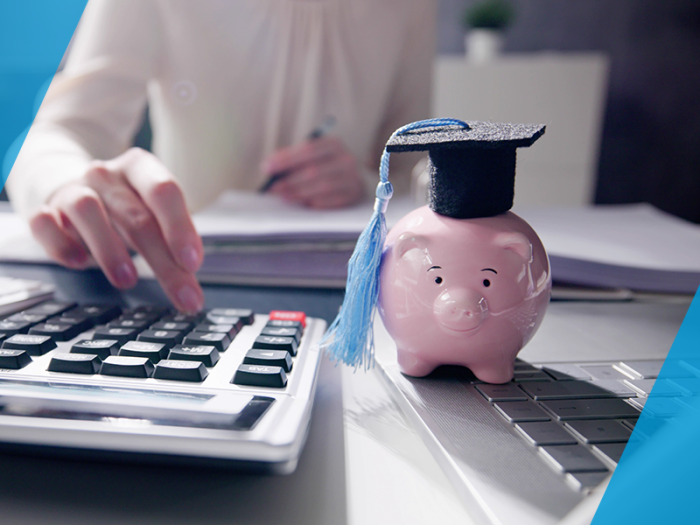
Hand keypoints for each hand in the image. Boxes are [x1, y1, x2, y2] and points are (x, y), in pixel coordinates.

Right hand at [28, 148, 204, 312]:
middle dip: (162, 261)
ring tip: (128, 280)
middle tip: (182, 295)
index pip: (164, 192)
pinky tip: (78, 262)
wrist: (74, 191)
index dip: (180, 228)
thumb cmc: (125, 208)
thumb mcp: (155, 218)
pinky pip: (44, 223)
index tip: (193, 263)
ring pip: (87, 210)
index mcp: (140, 168)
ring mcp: (72, 190)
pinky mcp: (45, 210)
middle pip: (136, 215)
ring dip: (109, 249)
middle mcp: (106, 174)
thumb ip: (175, 245)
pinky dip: (60, 243)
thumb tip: (192, 286)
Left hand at [261, 136, 365, 208]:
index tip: (267, 167)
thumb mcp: (312, 157)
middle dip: (290, 180)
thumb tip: (269, 165)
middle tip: (273, 187)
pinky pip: (334, 201)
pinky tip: (305, 204)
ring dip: (300, 192)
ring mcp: (353, 178)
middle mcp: (346, 159)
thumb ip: (292, 158)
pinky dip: (317, 202)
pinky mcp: (354, 195)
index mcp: (333, 144)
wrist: (354, 180)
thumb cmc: (326, 167)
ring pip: (324, 186)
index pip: (308, 150)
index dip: (286, 159)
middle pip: (314, 170)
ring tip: (284, 196)